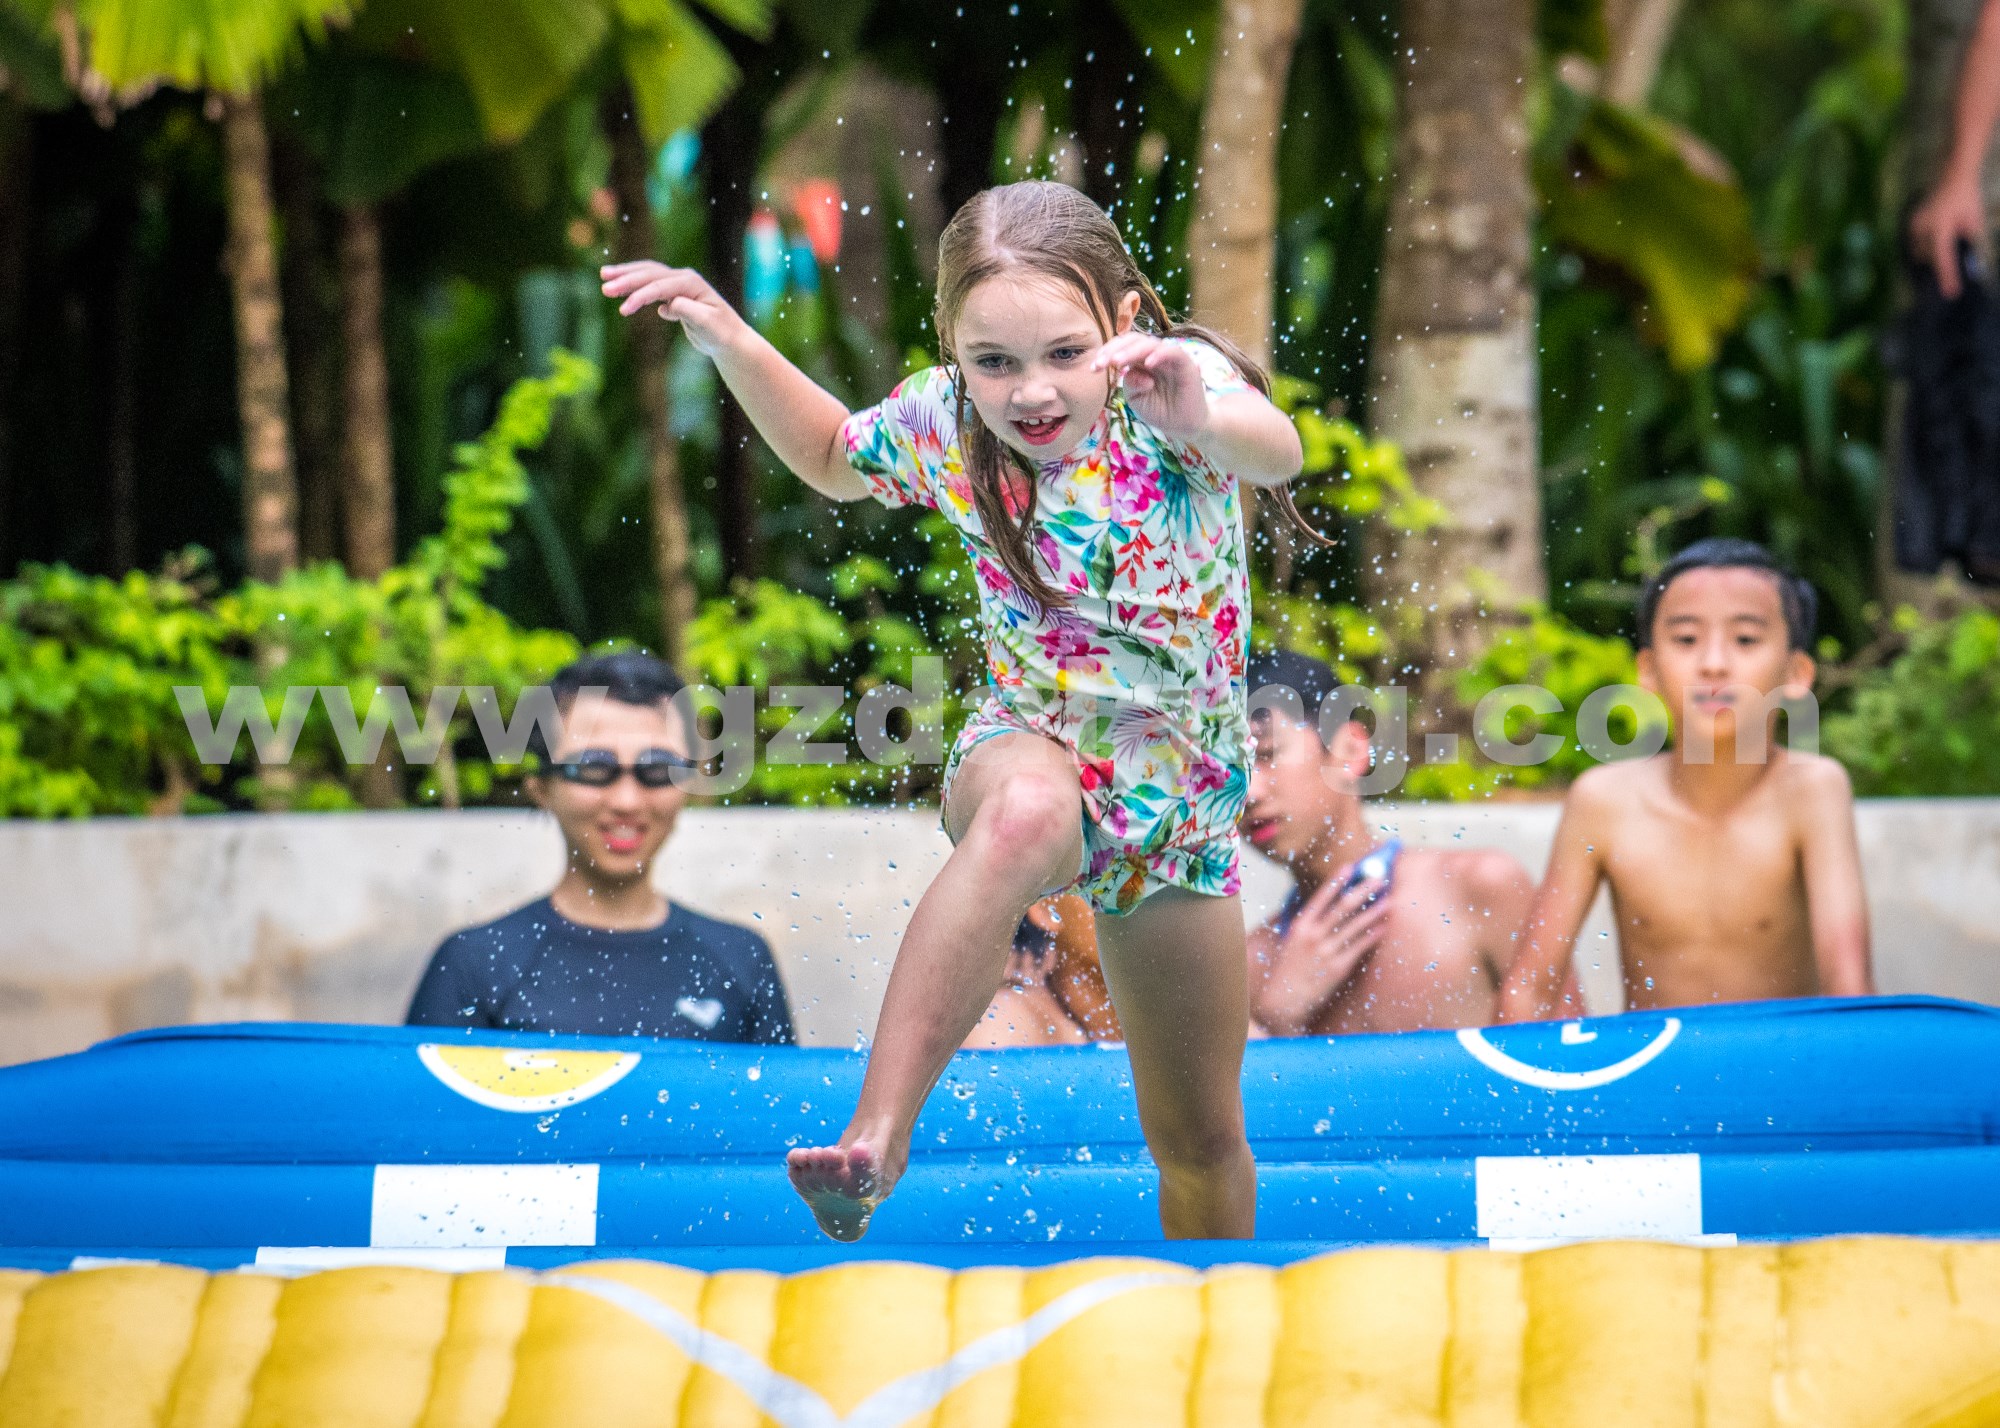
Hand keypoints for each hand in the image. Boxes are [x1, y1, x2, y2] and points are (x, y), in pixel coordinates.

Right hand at [600, 261, 746, 357]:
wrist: (730, 339)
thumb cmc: (721, 332)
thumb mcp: (707, 324)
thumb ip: (688, 312)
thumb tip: (668, 305)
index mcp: (691, 283)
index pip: (660, 287)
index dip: (640, 296)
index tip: (623, 310)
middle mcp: (684, 278)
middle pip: (650, 274)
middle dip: (626, 280)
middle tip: (605, 287)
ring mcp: (678, 284)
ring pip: (648, 275)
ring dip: (626, 276)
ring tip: (604, 276)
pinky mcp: (674, 294)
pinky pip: (650, 286)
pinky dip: (635, 286)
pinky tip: (622, 291)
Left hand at [1090, 333, 1207, 437]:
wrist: (1183, 426)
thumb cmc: (1159, 410)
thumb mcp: (1137, 399)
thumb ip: (1130, 384)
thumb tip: (1129, 371)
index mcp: (1140, 360)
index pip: (1122, 347)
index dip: (1107, 353)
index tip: (1094, 368)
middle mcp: (1154, 354)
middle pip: (1133, 340)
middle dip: (1114, 350)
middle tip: (1101, 364)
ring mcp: (1169, 357)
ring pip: (1150, 343)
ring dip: (1131, 351)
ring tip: (1117, 362)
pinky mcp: (1185, 363)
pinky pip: (1172, 352)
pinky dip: (1159, 355)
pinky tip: (1147, 364)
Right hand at [1274, 867, 1390, 1004]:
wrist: (1283, 999)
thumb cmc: (1287, 969)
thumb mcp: (1290, 941)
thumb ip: (1306, 924)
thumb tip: (1320, 906)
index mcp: (1300, 925)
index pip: (1321, 897)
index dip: (1337, 881)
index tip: (1351, 867)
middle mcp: (1313, 935)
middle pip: (1343, 907)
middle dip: (1363, 891)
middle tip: (1379, 879)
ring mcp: (1326, 951)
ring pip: (1355, 925)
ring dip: (1374, 910)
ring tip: (1389, 900)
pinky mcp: (1338, 967)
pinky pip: (1359, 946)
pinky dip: (1373, 934)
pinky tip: (1384, 926)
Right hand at [1909, 173, 1988, 298]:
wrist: (1955, 177)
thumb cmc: (1967, 199)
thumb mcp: (1973, 223)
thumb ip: (1968, 244)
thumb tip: (1967, 265)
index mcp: (1940, 228)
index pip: (1943, 259)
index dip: (1947, 277)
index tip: (1951, 292)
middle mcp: (1923, 228)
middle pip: (1930, 257)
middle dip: (1941, 264)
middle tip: (1951, 280)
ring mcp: (1915, 225)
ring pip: (1921, 252)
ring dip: (1932, 255)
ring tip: (1945, 255)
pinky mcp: (1913, 223)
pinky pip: (1917, 243)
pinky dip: (1925, 248)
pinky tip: (1935, 244)